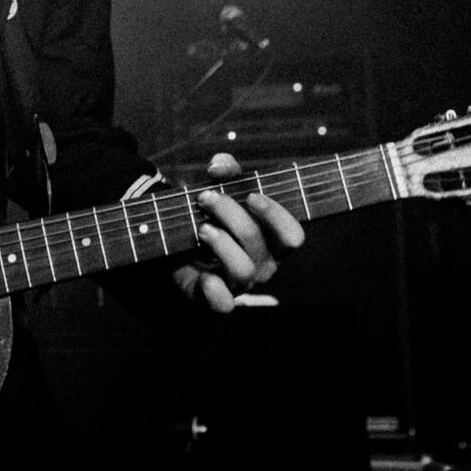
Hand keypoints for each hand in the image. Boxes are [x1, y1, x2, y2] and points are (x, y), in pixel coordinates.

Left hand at [171, 153, 304, 313]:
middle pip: (258, 242)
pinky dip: (214, 290)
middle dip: (231, 214)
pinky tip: (204, 276)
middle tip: (206, 198)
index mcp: (273, 241)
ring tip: (202, 227)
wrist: (178, 245)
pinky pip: (222, 303)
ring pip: (243, 269)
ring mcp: (240, 284)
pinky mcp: (214, 298)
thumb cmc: (211, 215)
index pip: (292, 236)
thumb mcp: (220, 187)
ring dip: (221, 243)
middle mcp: (262, 265)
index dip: (276, 215)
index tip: (250, 195)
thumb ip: (225, 169)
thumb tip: (219, 166)